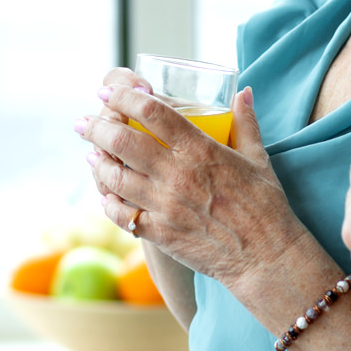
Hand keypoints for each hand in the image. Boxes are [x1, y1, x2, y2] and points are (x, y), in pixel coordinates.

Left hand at [76, 85, 308, 290]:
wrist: (266, 257)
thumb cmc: (266, 206)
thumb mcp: (258, 158)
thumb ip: (246, 122)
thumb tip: (244, 93)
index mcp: (201, 150)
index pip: (152, 112)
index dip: (123, 98)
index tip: (106, 93)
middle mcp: (178, 175)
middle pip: (122, 142)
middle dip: (96, 127)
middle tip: (84, 122)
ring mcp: (166, 206)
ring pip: (115, 178)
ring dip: (97, 163)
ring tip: (91, 154)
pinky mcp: (160, 234)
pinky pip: (121, 215)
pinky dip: (108, 203)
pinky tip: (106, 195)